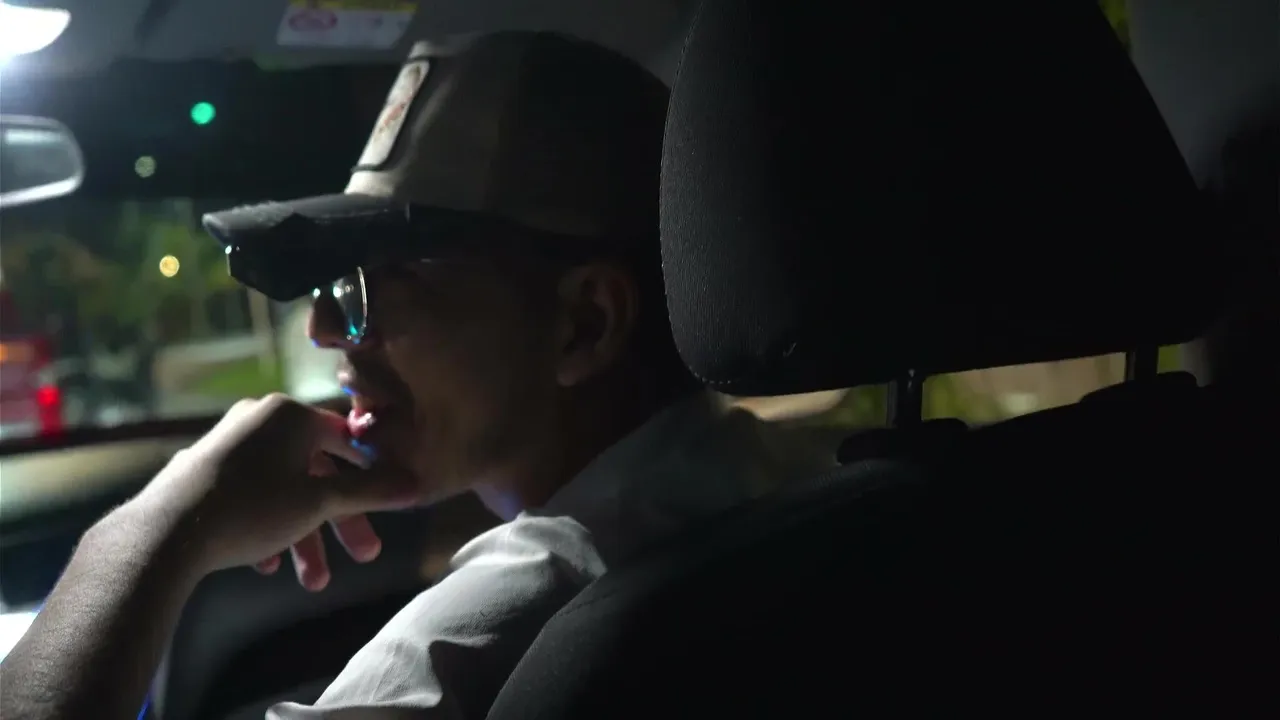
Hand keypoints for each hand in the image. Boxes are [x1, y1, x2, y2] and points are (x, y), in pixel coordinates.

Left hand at [132, 394, 417, 589]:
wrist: (166, 532)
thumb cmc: (254, 507)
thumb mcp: (320, 503)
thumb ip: (370, 491)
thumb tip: (417, 483)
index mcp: (290, 415)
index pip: (347, 438)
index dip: (373, 473)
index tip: (387, 504)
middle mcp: (259, 419)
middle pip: (317, 472)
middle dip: (339, 521)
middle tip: (364, 556)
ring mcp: (229, 444)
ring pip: (284, 490)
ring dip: (304, 536)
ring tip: (311, 582)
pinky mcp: (204, 472)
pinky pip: (251, 496)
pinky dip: (268, 527)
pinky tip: (268, 565)